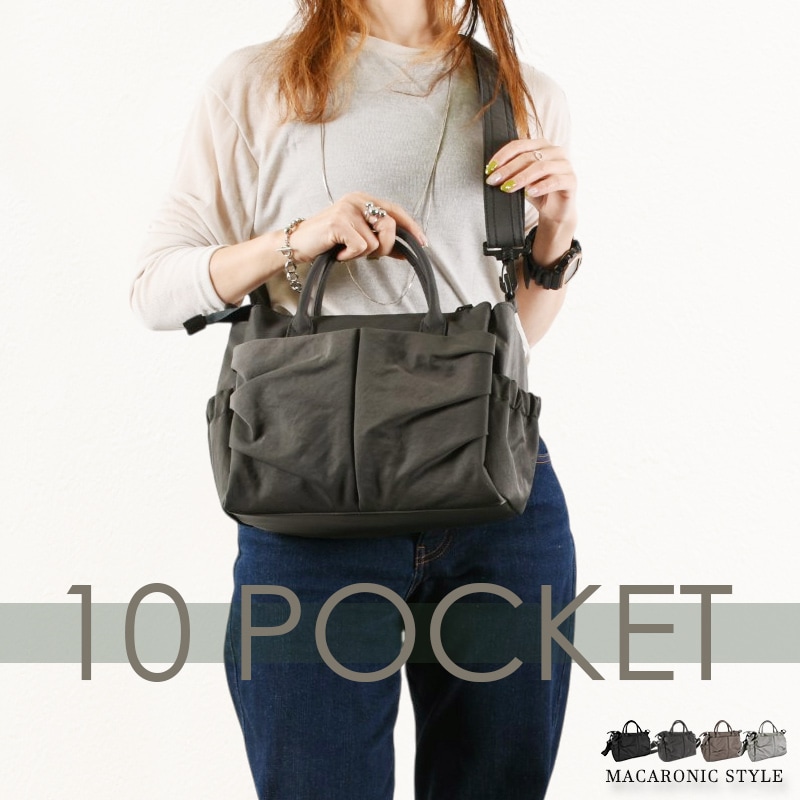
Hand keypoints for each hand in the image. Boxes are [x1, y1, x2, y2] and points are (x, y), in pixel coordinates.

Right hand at [289, 192, 426, 263]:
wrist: (298, 245)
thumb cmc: (328, 241)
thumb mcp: (358, 239)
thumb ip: (380, 241)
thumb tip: (404, 251)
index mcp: (363, 200)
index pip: (395, 211)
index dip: (411, 227)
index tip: (423, 243)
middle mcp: (356, 200)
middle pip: (389, 226)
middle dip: (385, 247)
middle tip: (369, 255)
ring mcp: (347, 209)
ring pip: (375, 242)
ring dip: (361, 254)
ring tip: (346, 251)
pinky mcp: (339, 222)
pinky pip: (361, 247)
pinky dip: (350, 257)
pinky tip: (338, 253)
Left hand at [485, 139, 576, 226]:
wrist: (555, 211)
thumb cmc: (537, 192)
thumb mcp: (521, 180)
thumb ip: (512, 172)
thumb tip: (493, 172)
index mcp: (541, 145)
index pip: (519, 145)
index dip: (502, 156)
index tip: (489, 169)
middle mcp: (555, 151)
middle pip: (528, 156)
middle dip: (508, 169)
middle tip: (494, 180)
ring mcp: (565, 164)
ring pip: (541, 167)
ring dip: (521, 178)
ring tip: (508, 188)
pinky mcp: (571, 180)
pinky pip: (555, 180)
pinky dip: (540, 186)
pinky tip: (529, 193)